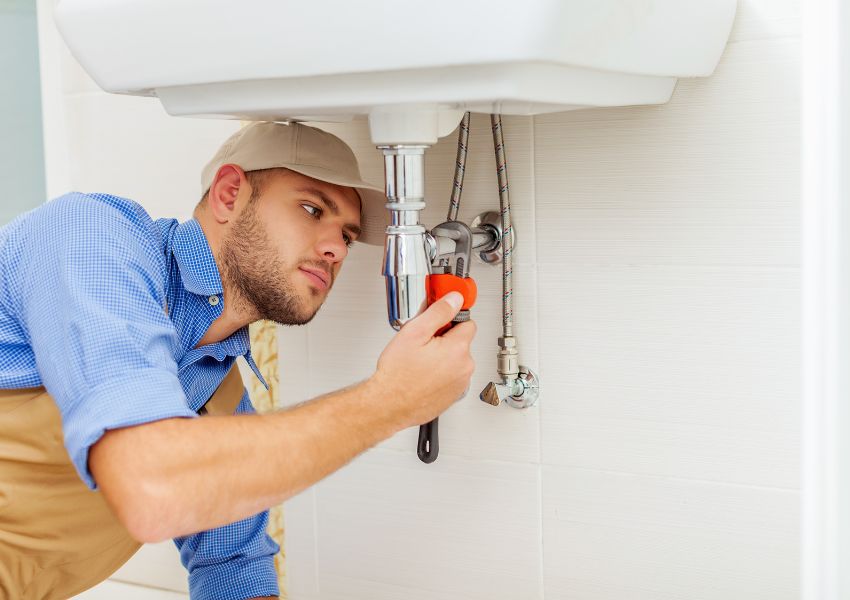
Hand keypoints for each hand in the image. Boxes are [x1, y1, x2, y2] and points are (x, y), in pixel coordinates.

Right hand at [373, 291, 476, 427]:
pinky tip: (423, 376)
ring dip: (443, 358)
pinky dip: (441, 375)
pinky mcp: (454, 396)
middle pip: (461, 342)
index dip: (451, 320)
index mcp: (458, 349)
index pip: (468, 323)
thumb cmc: (397, 374)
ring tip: (420, 363)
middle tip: (423, 345)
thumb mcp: (415, 332)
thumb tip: (454, 299)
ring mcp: (460, 384)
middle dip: (445, 340)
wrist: (389, 405)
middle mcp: (464, 367)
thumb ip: (439, 312)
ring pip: (457, 360)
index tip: (441, 322)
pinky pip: (452, 377)